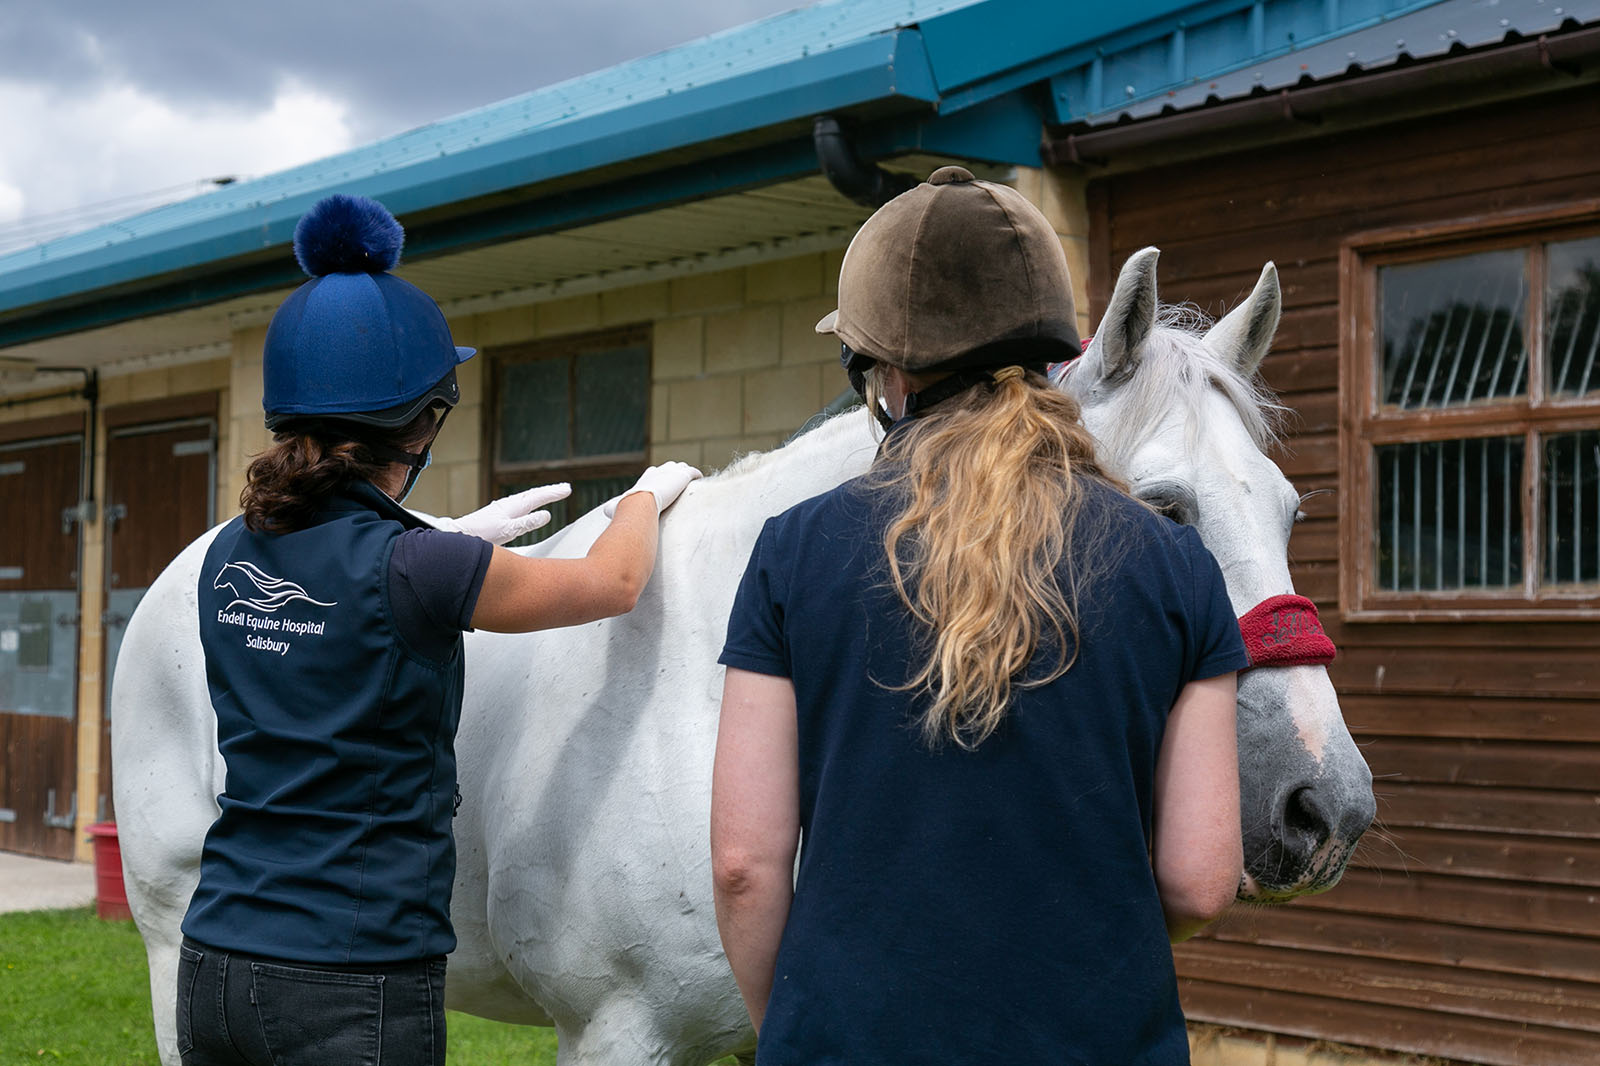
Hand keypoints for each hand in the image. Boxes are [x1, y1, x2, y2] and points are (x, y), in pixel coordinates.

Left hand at [432, 483, 571, 544]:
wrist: (459, 536)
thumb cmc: (481, 534)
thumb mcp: (508, 531)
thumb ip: (528, 523)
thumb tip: (547, 515)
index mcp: (512, 506)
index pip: (538, 497)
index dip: (553, 493)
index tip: (567, 489)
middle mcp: (508, 504)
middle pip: (533, 495)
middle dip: (550, 492)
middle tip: (565, 489)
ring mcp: (502, 509)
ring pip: (526, 499)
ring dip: (540, 496)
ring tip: (552, 494)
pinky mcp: (498, 515)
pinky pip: (520, 505)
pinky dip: (530, 503)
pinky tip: (528, 507)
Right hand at [603, 462, 702, 516]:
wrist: (640, 502)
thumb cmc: (628, 506)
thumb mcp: (617, 506)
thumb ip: (612, 508)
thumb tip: (604, 511)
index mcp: (646, 477)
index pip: (654, 472)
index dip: (659, 477)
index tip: (662, 484)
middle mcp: (658, 471)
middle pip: (669, 466)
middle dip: (674, 473)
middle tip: (679, 482)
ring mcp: (671, 472)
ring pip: (682, 468)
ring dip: (686, 473)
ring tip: (691, 481)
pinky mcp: (682, 475)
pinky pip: (693, 472)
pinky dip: (696, 475)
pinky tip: (699, 480)